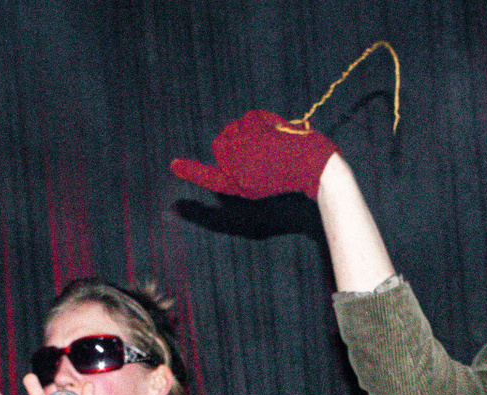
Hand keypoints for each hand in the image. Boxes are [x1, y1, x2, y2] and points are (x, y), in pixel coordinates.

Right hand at [171, 109, 339, 199]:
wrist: (312, 165)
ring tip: (270, 143)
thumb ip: (240, 164)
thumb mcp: (261, 178)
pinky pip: (250, 118)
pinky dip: (261, 121)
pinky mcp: (253, 131)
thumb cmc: (288, 174)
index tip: (174, 164)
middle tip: (260, 149)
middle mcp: (235, 168)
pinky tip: (275, 131)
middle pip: (220, 145)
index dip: (191, 172)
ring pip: (234, 128)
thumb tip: (232, 141)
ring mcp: (243, 148)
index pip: (209, 177)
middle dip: (233, 140)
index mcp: (237, 185)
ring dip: (250, 130)